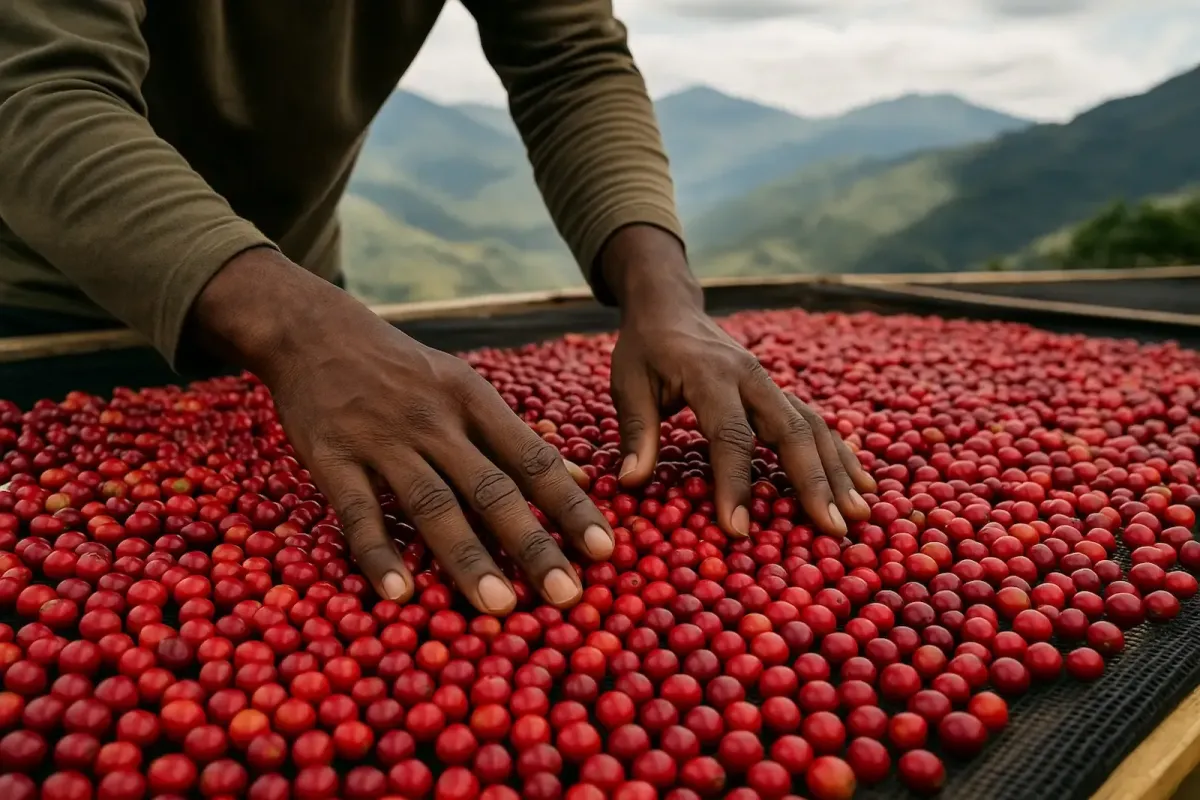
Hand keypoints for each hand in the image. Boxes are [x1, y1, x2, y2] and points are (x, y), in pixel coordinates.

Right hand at [189, 249, 613, 613]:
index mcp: (474, 401)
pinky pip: (359, 513)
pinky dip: (379, 555)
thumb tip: (578, 478)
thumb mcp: (464, 386)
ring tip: (499, 606)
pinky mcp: (332, 458)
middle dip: (533, 544)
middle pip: (492, 488)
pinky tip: (399, 594)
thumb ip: (514, 436)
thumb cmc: (401, 368)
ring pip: (432, 505)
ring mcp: (382, 441)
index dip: (571, 504)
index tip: (605, 548)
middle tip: (567, 596)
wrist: (314, 331)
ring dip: (467, 558)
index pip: (533, 458)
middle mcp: (435, 421)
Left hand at [601, 226, 875, 538]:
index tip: (738, 529)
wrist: (670, 307)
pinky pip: (816, 422)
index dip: (735, 483)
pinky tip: (860, 483)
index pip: (730, 434)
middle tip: (830, 529)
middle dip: (813, 481)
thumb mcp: (627, 383)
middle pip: (791, 430)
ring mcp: (770, 383)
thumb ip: (636, 431)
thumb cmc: (645, 349)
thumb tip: (630, 482)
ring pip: (813, 426)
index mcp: (710, 374)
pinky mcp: (778, 392)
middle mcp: (751, 377)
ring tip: (858, 514)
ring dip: (838, 471)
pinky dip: (840, 453)